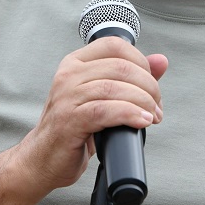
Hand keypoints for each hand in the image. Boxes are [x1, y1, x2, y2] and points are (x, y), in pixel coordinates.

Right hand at [16, 37, 167, 192]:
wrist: (43, 159)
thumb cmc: (75, 128)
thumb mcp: (104, 98)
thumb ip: (132, 78)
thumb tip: (161, 61)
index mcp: (76, 63)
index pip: (115, 45)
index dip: (142, 63)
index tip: (151, 85)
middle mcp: (69, 74)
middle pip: (121, 67)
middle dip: (148, 87)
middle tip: (156, 108)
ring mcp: (66, 96)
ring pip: (115, 88)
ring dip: (143, 103)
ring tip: (152, 117)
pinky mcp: (69, 120)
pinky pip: (105, 111)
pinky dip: (129, 115)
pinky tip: (141, 122)